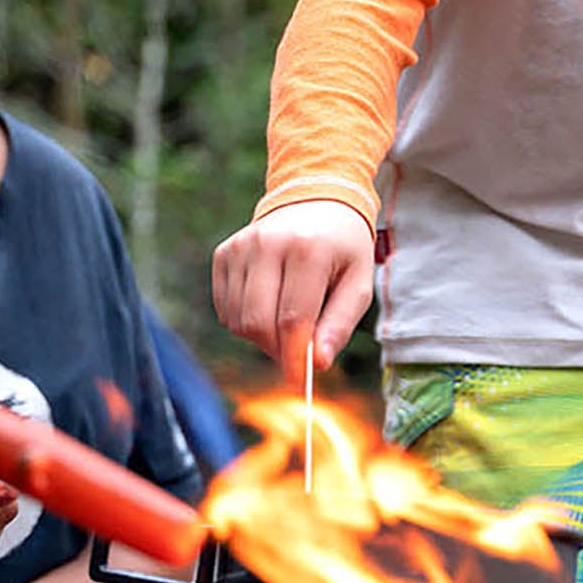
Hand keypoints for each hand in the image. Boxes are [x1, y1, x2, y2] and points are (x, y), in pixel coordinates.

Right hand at [212, 198, 374, 385]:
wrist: (314, 198)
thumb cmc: (342, 248)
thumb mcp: (358, 283)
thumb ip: (339, 324)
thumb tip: (317, 363)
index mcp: (307, 250)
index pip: (293, 319)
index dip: (295, 358)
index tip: (301, 384)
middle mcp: (267, 244)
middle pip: (258, 323)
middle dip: (277, 350)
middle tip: (297, 354)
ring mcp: (240, 247)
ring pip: (238, 320)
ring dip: (261, 337)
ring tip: (287, 322)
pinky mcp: (224, 254)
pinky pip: (225, 309)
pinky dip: (244, 321)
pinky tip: (268, 306)